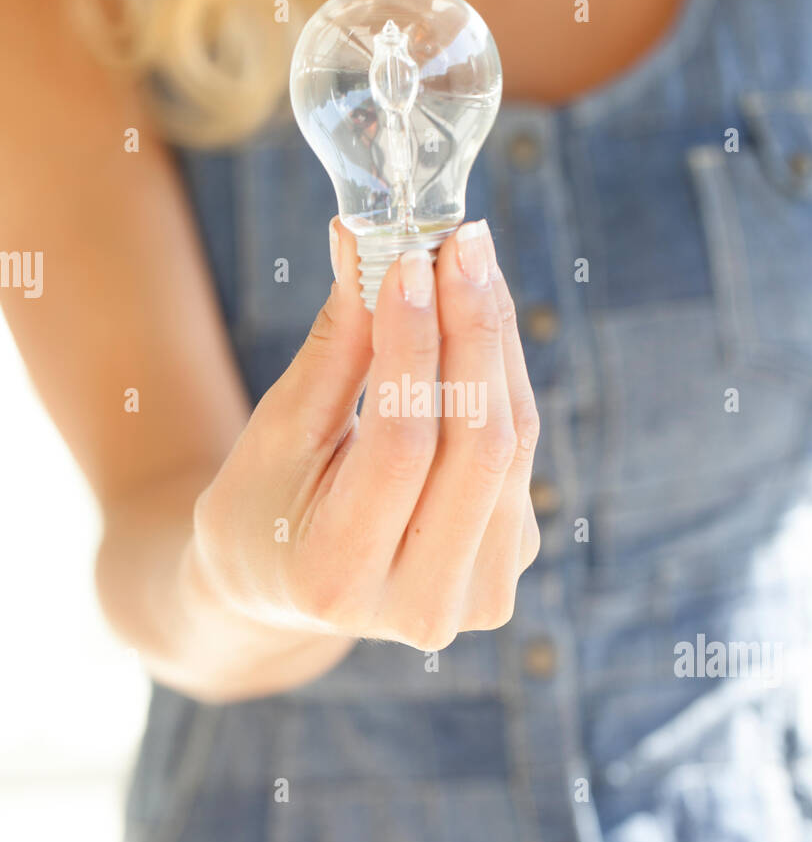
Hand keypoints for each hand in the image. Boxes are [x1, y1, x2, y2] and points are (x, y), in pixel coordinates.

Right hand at [192, 217, 540, 651]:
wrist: (281, 587)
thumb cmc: (262, 502)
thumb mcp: (278, 431)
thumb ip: (335, 345)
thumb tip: (366, 237)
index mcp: (337, 578)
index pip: (401, 445)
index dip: (414, 346)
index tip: (413, 259)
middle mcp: (419, 605)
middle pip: (478, 447)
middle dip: (475, 331)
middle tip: (464, 242)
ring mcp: (477, 594)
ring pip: (513, 445)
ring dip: (495, 343)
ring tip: (471, 261)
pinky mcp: (508, 566)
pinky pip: (519, 455)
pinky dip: (501, 378)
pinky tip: (478, 321)